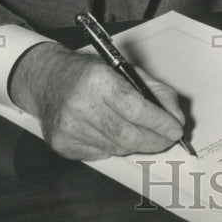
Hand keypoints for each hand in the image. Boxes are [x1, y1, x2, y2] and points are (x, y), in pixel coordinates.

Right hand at [9, 41, 184, 159]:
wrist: (46, 78)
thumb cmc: (88, 72)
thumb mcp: (124, 69)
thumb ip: (155, 90)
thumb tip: (175, 117)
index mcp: (97, 79)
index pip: (136, 109)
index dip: (160, 123)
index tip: (176, 129)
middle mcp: (80, 104)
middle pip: (128, 135)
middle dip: (155, 141)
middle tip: (167, 138)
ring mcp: (69, 127)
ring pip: (117, 148)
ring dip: (135, 143)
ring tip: (141, 133)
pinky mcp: (62, 144)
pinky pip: (101, 153)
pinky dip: (114, 146)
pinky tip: (112, 131)